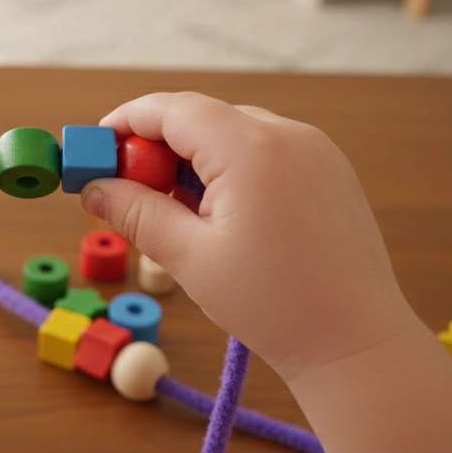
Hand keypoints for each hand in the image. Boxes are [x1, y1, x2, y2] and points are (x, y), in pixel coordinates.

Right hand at [79, 92, 417, 381]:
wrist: (358, 343)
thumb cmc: (276, 306)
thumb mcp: (190, 259)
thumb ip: (137, 213)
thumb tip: (93, 188)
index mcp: (251, 149)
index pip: (173, 109)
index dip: (126, 122)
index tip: (96, 148)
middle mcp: (288, 135)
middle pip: (203, 118)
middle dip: (158, 147)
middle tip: (129, 192)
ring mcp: (317, 150)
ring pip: (235, 133)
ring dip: (196, 160)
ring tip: (177, 214)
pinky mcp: (331, 171)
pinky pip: (267, 151)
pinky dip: (233, 168)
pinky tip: (220, 216)